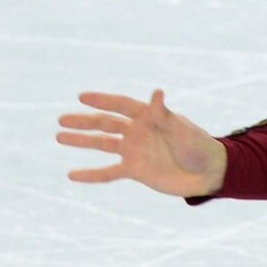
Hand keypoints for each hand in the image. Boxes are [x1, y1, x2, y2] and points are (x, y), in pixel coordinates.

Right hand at [57, 89, 226, 197]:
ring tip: (59, 137)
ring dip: (82, 141)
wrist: (207, 172)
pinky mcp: (135, 170)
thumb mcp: (181, 129)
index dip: (103, 100)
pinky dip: (91, 174)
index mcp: (149, 116)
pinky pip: (108, 172)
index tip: (82, 96)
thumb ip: (165, 114)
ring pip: (102, 145)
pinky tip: (72, 174)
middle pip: (106, 124)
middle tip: (61, 119)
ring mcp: (135, 150)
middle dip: (84, 121)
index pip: (122, 105)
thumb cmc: (198, 145)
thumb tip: (157, 91)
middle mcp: (138, 131)